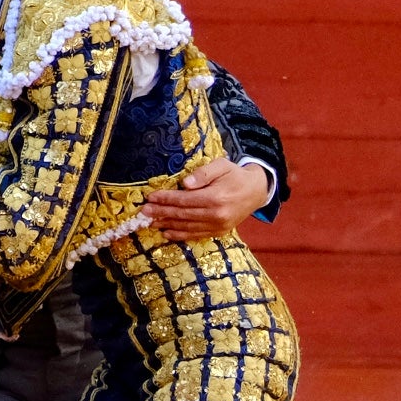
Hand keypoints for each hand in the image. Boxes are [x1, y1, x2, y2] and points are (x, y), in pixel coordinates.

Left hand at [142, 159, 271, 238]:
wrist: (256, 191)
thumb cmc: (235, 175)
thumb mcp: (221, 166)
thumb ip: (203, 173)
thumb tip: (185, 183)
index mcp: (216, 197)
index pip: (184, 200)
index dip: (166, 199)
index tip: (150, 197)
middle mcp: (216, 214)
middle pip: (183, 215)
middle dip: (161, 213)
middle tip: (144, 212)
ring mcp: (218, 226)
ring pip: (187, 227)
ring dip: (167, 225)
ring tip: (151, 222)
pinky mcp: (220, 232)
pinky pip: (196, 235)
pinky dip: (180, 235)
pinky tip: (167, 233)